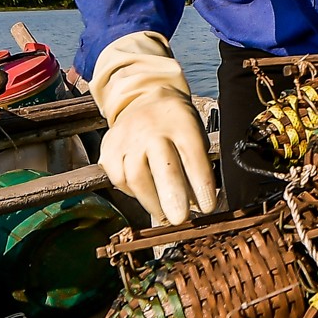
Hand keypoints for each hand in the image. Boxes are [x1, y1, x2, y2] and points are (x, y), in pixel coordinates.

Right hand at [97, 92, 217, 225]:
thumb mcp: (194, 134)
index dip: (201, 184)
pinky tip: (144, 195)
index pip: (193, 157)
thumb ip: (197, 165)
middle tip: (180, 219)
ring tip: (165, 216)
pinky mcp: (110, 148)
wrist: (143, 98)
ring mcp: (128, 138)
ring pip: (136, 177)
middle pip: (162, 167)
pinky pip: (118, 178)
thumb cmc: (175, 125)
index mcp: (182, 124)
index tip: (207, 207)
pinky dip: (132, 193)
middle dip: (172, 197)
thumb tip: (198, 203)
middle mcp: (153, 130)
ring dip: (151, 202)